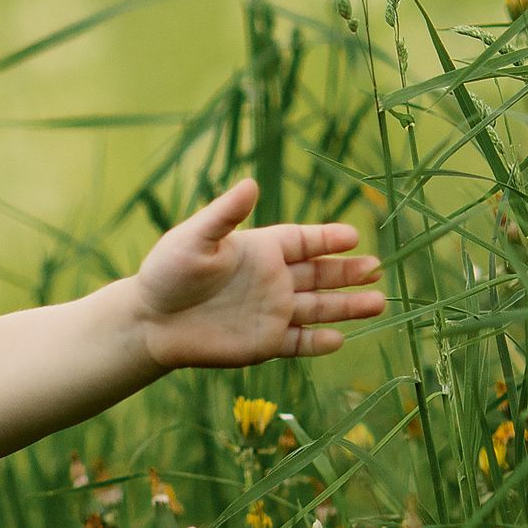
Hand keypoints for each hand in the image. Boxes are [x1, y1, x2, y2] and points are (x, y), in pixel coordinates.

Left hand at [133, 179, 385, 367]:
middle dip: (349, 272)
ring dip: (347, 306)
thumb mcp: (194, 239)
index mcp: (260, 250)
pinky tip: (340, 338)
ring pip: (319, 308)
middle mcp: (272, 280)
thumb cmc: (167, 274)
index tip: (354, 235)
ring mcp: (271, 312)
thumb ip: (225, 215)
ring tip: (378, 303)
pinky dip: (319, 342)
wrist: (149, 322)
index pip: (304, 241)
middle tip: (377, 269)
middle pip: (321, 274)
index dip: (328, 238)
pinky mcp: (264, 343)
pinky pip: (300, 342)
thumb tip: (250, 184)